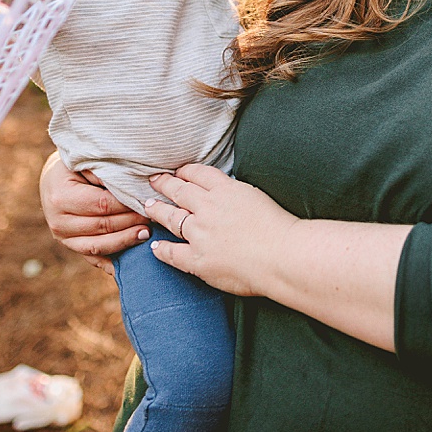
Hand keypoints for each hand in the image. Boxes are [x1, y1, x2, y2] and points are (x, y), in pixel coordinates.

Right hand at [39, 151, 147, 272]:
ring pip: (99, 246)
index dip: (126, 205)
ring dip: (126, 242)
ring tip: (147, 234)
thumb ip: (107, 175)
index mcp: (61, 197)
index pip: (102, 205)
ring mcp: (63, 238)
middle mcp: (58, 222)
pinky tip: (131, 261)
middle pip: (102, 226)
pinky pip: (94, 258)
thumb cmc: (75, 168)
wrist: (54, 182)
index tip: (147, 202)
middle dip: (131, 222)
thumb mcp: (87, 164)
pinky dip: (113, 262)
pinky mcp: (71, 247)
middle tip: (154, 217)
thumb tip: (134, 187)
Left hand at [142, 164, 298, 296]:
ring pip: (171, 218)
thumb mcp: (257, 196)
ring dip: (157, 210)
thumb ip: (237, 194)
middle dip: (164, 184)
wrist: (283, 255)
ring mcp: (200, 234)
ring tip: (148, 206)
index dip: (185, 172)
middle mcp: (208, 208)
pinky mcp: (198, 259)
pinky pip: (172, 253)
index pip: (198, 174)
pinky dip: (162, 249)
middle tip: (154, 180)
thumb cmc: (280, 228)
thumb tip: (227, 195)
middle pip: (179, 191)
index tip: (179, 172)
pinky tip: (155, 247)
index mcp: (226, 190)